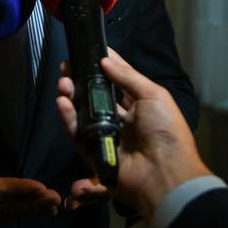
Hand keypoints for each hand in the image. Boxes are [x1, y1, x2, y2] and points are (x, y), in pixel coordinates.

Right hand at [56, 48, 211, 219]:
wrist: (165, 173)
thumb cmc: (165, 130)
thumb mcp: (154, 95)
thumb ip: (127, 76)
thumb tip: (105, 60)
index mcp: (140, 106)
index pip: (116, 82)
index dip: (102, 68)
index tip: (87, 54)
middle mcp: (122, 120)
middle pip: (95, 97)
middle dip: (80, 81)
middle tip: (66, 67)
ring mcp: (107, 135)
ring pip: (82, 113)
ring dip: (71, 96)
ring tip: (62, 82)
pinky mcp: (93, 152)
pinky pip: (77, 133)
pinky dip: (68, 118)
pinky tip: (63, 103)